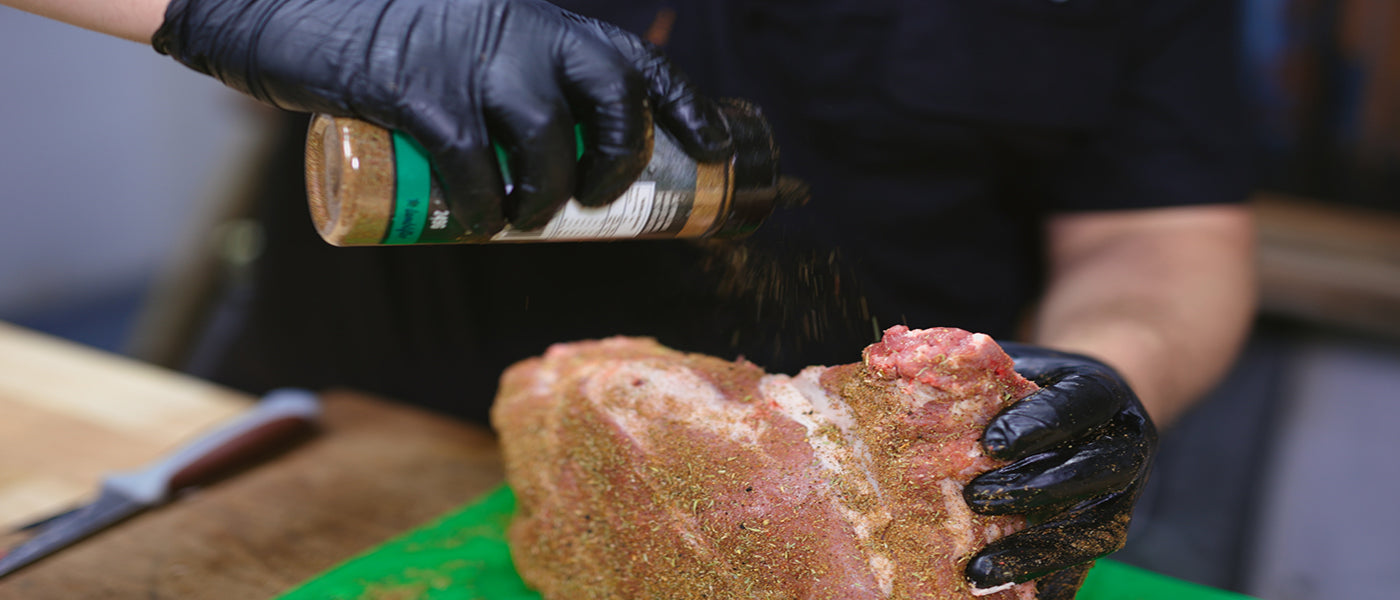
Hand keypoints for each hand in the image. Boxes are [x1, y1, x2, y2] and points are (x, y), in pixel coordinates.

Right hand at [153, 0, 732, 235]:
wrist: (292, 4)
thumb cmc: (385, 29)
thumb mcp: (466, 32)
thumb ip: (510, 68)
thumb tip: (550, 143)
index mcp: (542, 20)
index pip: (635, 61)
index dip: (685, 108)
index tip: (713, 149)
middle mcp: (522, 34)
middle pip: (610, 107)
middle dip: (617, 165)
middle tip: (593, 203)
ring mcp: (472, 64)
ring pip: (547, 150)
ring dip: (545, 203)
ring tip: (522, 222)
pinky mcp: (418, 97)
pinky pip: (474, 172)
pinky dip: (484, 211)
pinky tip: (473, 225)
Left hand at [963, 343, 1157, 598]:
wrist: (1092, 406)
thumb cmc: (1036, 383)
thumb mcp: (1016, 363)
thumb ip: (981, 372)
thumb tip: (905, 377)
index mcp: (1103, 393)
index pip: (1077, 405)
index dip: (1038, 424)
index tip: (991, 443)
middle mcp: (1126, 444)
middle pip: (1090, 471)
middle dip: (1032, 490)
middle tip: (974, 500)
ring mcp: (1125, 493)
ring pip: (1091, 528)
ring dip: (1035, 553)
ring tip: (979, 571)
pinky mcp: (1110, 529)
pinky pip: (1084, 563)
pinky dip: (1048, 584)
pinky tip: (1005, 598)